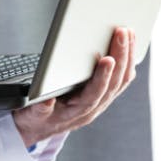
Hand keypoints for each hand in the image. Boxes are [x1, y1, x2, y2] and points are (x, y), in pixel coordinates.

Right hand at [13, 27, 136, 146]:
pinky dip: (126, 62)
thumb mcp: (32, 115)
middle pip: (113, 83)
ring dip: (127, 56)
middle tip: (122, 33)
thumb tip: (47, 99)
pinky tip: (128, 47)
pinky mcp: (103, 94)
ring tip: (128, 34)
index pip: (94, 94)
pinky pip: (120, 79)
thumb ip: (39, 109)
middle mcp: (93, 107)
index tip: (108, 59)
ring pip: (121, 80)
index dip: (102, 77)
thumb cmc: (36, 118)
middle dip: (120, 56)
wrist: (39, 127)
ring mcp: (100, 101)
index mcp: (77, 112)